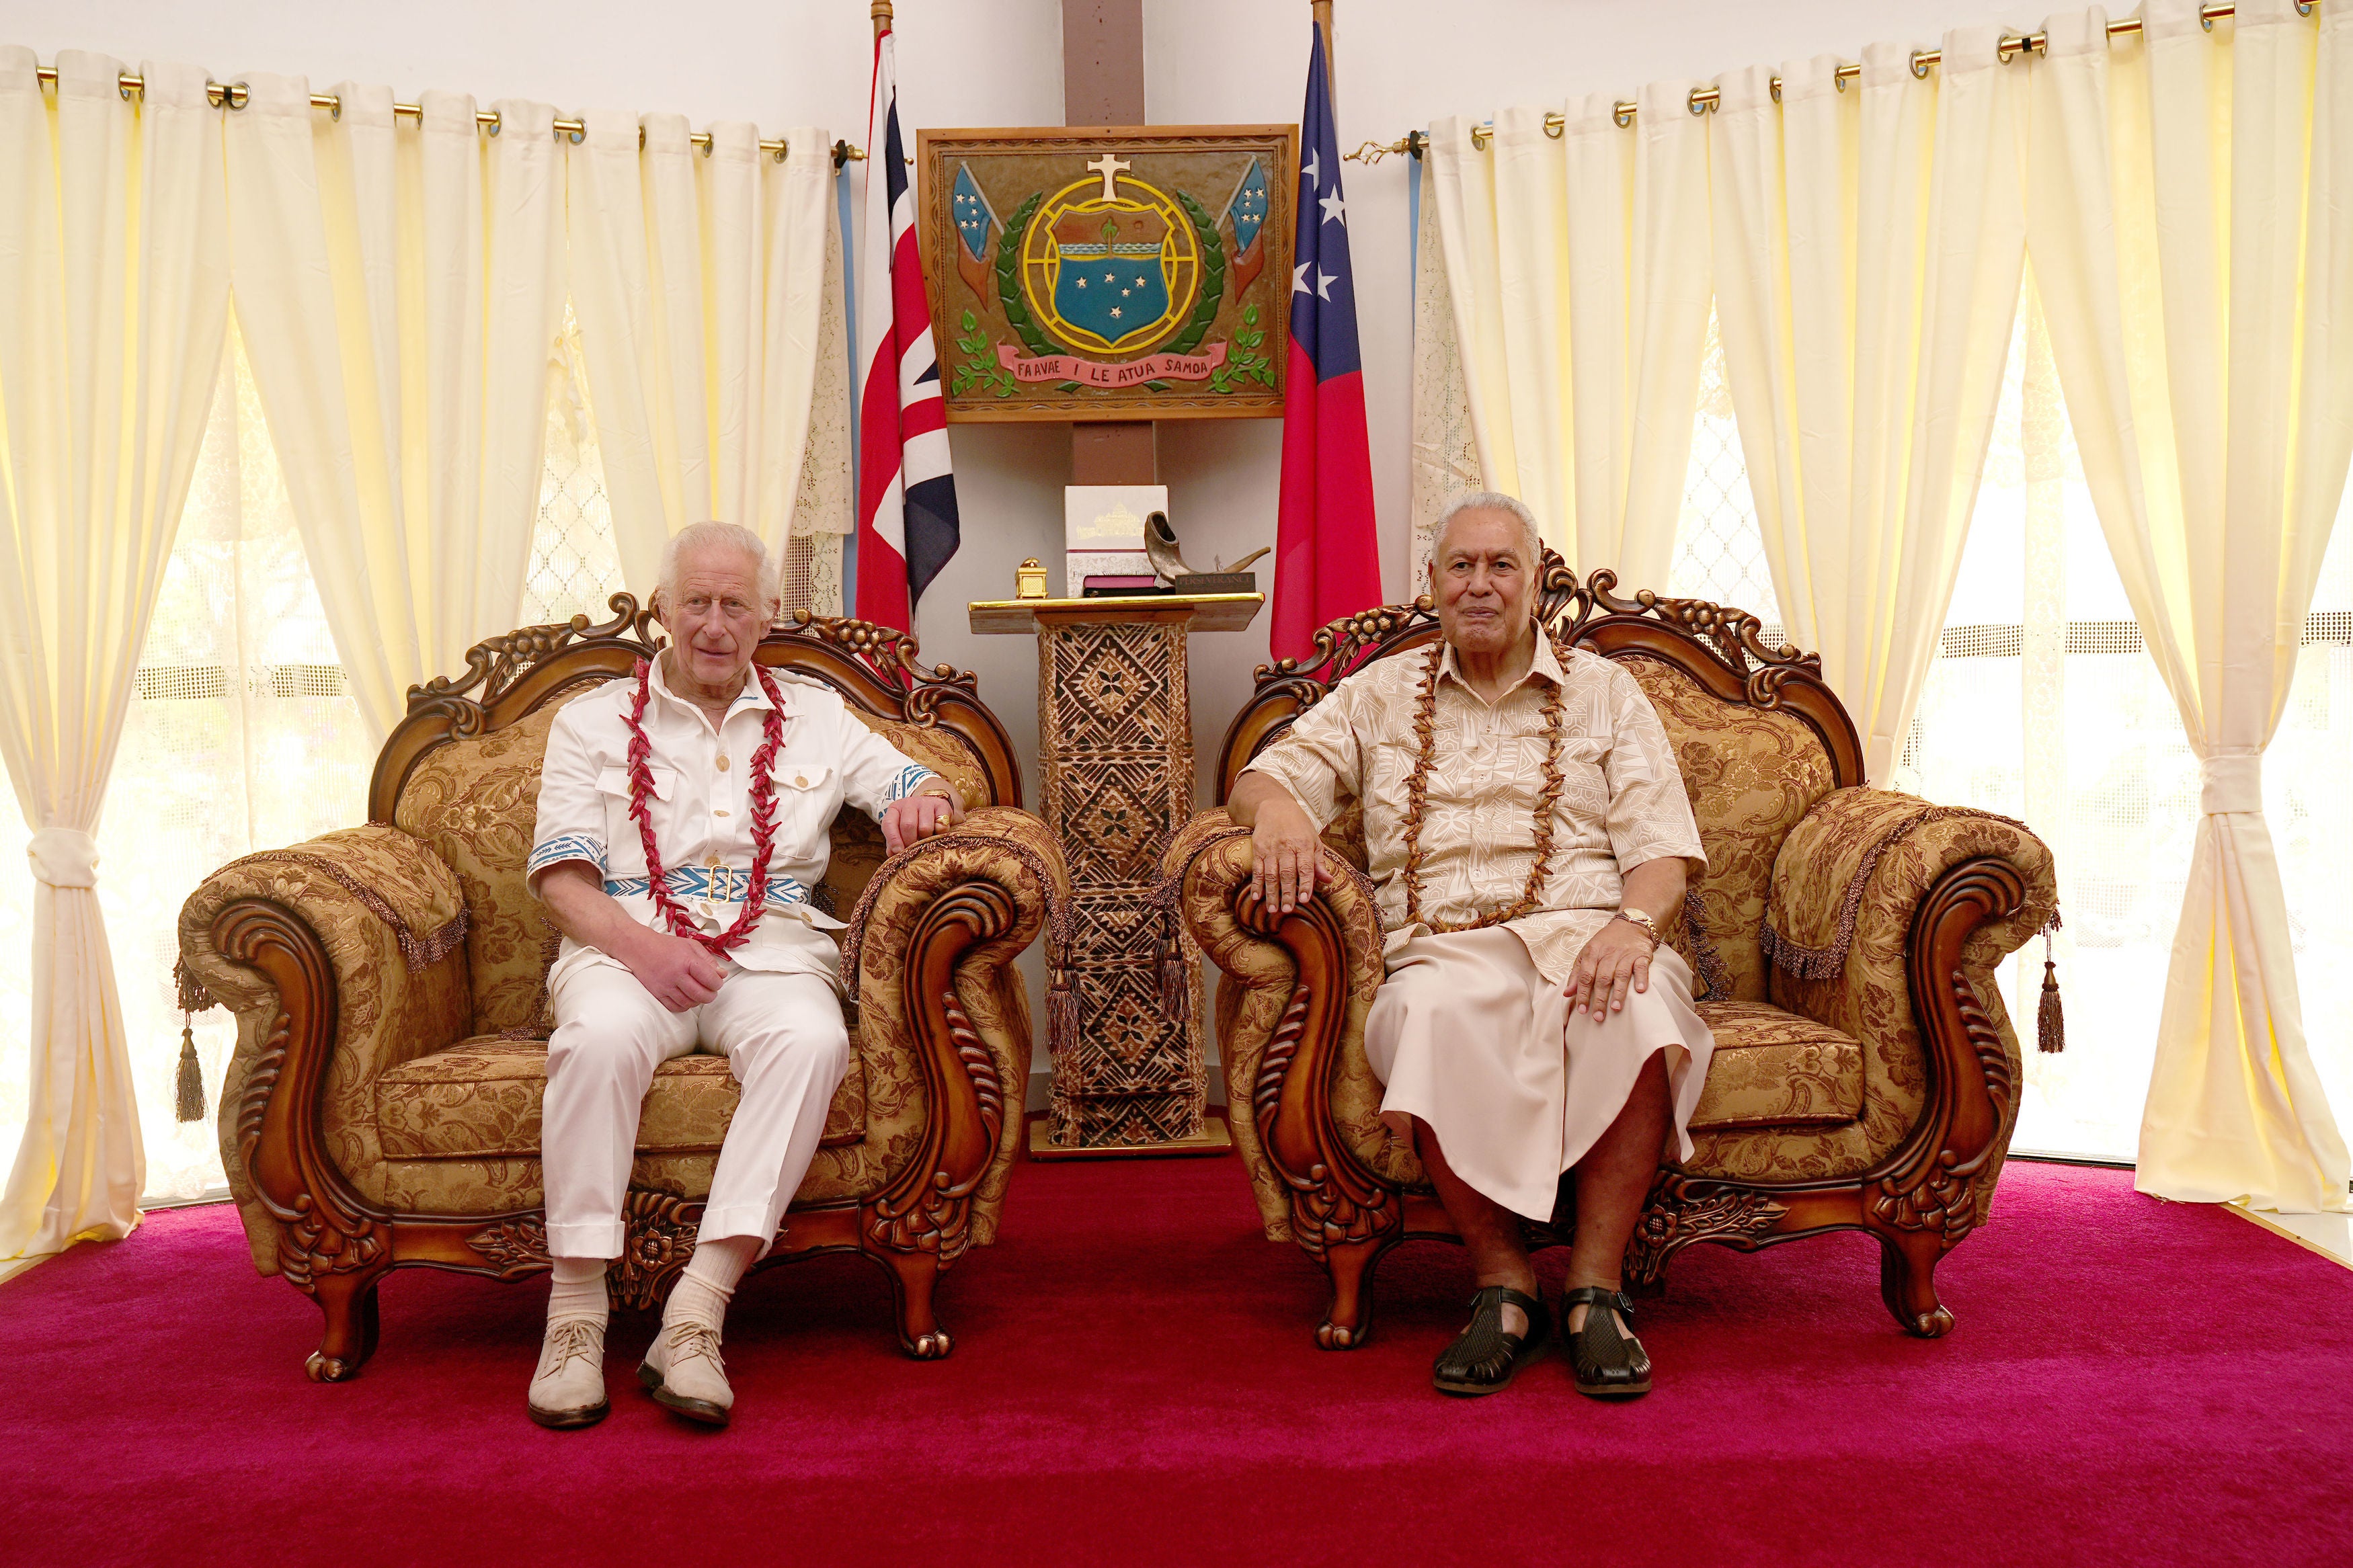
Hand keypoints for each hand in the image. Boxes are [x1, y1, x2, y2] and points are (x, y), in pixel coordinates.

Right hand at [627, 930, 726, 1012]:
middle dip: (710, 995)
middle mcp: (676, 975)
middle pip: (701, 995)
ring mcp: (665, 986)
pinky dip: (684, 1005)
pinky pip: (676, 1007)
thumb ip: (709, 960)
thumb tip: (722, 974)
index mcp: (687, 961)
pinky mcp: (657, 994)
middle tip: (710, 991)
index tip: (717, 982)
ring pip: (689, 1003)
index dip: (718, 983)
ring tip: (698, 992)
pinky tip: (686, 997)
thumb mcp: (691, 946)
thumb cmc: (667, 946)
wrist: (640, 949)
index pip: (710, 980)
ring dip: (697, 1001)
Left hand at [881, 787, 962, 852]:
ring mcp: (926, 803)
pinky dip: (939, 834)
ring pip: (925, 827)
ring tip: (926, 840)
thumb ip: (894, 842)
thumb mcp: (900, 829)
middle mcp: (909, 803)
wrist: (933, 806)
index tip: (899, 851)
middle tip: (914, 850)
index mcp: (895, 809)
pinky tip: (937, 833)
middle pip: (908, 825)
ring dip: (926, 839)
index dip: (893, 839)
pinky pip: (941, 826)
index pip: (889, 823)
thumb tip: (892, 854)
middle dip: (910, 842)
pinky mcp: (941, 805)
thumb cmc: (914, 821)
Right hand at [1248, 793, 1332, 915]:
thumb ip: (1318, 862)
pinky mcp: (1258, 849)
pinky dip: (1256, 884)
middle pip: (1287, 873)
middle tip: (1287, 910)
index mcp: (1304, 844)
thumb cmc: (1298, 826)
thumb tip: (1328, 880)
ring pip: (1271, 874)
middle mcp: (1287, 847)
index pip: (1305, 867)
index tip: (1305, 899)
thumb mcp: (1313, 840)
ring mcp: (1271, 848)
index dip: (1305, 884)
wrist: (1274, 806)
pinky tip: (1256, 896)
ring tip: (1272, 909)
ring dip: (1271, 893)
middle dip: (1287, 893)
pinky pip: (1257, 869)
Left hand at [1564, 918, 1654, 1018]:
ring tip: (1615, 1008)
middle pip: (1602, 978)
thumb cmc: (1605, 943)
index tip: (1582, 1010)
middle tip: (1598, 1017)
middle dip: (1599, 999)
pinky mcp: (1641, 955)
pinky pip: (1641, 967)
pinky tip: (1640, 991)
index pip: (1585, 976)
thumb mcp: (1587, 954)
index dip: (1583, 994)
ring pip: (1621, 975)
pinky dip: (1641, 978)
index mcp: (1592, 953)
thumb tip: (1567, 993)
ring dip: (1618, 992)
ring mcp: (1625, 954)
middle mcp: (1608, 954)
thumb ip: (1577, 974)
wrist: (1630, 924)